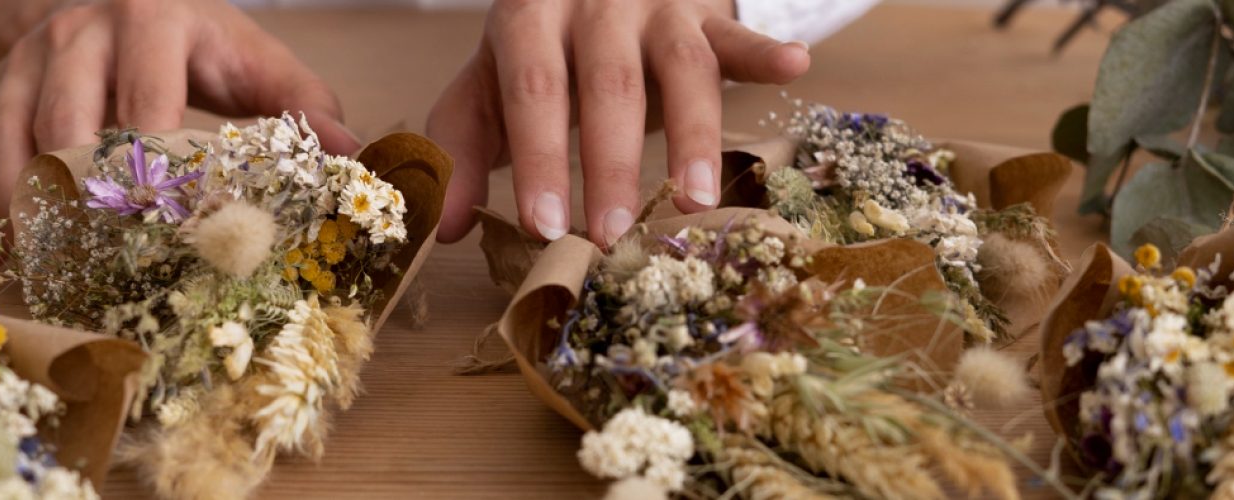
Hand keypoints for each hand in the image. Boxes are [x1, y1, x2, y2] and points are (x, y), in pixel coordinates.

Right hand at [0, 0, 359, 267]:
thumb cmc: (197, 43)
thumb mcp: (254, 60)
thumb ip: (302, 103)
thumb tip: (350, 155)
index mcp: (151, 22)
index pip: (147, 103)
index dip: (157, 175)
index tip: (177, 237)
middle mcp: (76, 35)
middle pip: (63, 124)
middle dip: (82, 203)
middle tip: (105, 271)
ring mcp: (22, 62)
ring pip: (4, 141)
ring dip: (24, 215)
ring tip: (49, 277)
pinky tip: (1, 257)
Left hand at [427, 0, 810, 245]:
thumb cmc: (545, 47)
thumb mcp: (492, 83)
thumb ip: (462, 146)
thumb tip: (440, 226)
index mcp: (531, 15)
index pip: (533, 87)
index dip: (538, 156)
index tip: (544, 224)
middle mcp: (595, 1)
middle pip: (608, 84)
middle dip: (609, 164)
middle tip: (608, 236)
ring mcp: (659, 5)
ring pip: (681, 67)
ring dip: (692, 135)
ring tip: (694, 199)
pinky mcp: (710, 13)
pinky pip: (739, 34)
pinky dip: (764, 52)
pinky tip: (793, 65)